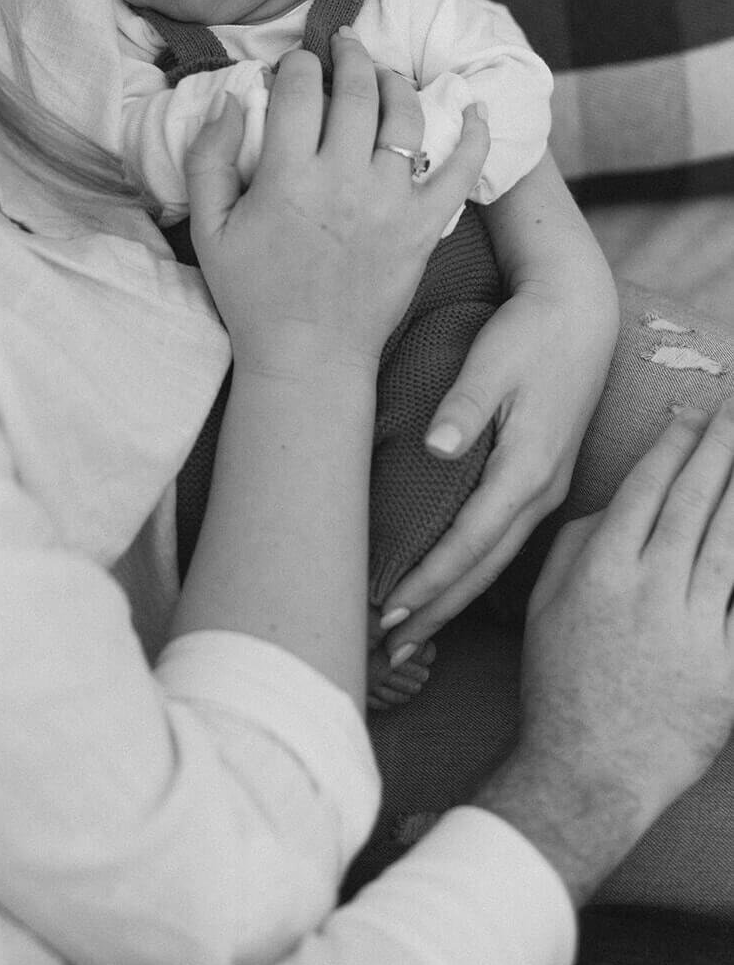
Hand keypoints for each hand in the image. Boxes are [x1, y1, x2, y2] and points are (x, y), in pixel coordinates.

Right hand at [185, 31, 489, 379]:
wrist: (308, 357)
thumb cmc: (252, 294)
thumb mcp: (209, 228)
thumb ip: (209, 160)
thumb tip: (233, 102)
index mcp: (288, 178)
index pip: (301, 89)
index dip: (297, 64)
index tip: (294, 66)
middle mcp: (345, 181)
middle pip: (357, 91)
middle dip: (349, 55)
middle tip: (343, 45)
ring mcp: (391, 203)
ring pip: (405, 117)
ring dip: (396, 82)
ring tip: (384, 74)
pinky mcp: (424, 227)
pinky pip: (460, 170)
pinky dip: (473, 133)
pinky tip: (473, 108)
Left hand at [379, 157, 617, 651]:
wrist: (578, 314)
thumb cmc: (529, 333)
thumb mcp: (492, 360)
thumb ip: (463, 406)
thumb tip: (435, 447)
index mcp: (526, 468)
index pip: (467, 544)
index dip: (427, 583)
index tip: (385, 613)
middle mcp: (540, 491)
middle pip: (481, 569)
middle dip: (435, 612)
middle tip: (387, 650)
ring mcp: (546, 491)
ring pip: (493, 561)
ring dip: (451, 600)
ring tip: (410, 635)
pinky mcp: (541, 482)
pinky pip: (502, 542)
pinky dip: (470, 572)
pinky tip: (448, 588)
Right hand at [479, 401, 733, 902]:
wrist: (588, 770)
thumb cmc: (561, 686)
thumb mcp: (545, 606)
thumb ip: (577, 547)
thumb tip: (616, 505)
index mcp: (602, 570)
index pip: (647, 487)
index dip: (674, 444)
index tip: (692, 409)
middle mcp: (650, 589)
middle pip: (695, 501)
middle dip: (722, 446)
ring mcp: (693, 628)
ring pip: (730, 541)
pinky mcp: (726, 666)